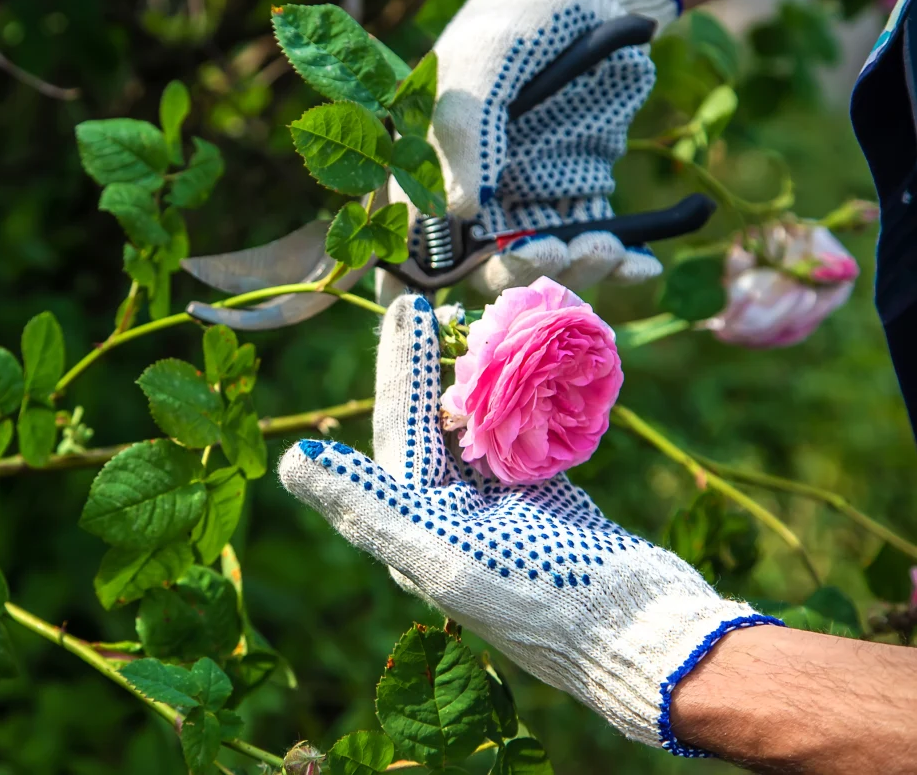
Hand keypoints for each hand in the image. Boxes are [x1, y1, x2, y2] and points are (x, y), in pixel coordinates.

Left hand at [277, 294, 780, 753]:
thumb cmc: (547, 601)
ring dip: (476, 377)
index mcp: (415, 529)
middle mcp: (446, 519)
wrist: (651, 641)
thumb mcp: (447, 556)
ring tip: (481, 321)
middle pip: (430, 423)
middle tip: (435, 301)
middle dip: (431, 363)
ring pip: (475, 427)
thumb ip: (369, 507)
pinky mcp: (545, 504)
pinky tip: (532, 364)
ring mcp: (498, 511)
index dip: (401, 368)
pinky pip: (522, 439)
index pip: (398, 431)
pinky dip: (525, 401)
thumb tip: (292, 462)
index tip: (412, 306)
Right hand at [419, 0, 679, 294]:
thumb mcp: (483, 64)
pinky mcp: (577, 199)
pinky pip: (593, 249)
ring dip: (571, 274)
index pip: (403, 250)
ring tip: (607, 247)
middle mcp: (467, 198)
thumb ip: (466, 135)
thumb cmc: (518, 17)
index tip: (449, 310)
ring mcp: (524, 202)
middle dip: (517, 277)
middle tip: (556, 254)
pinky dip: (619, 265)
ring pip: (539, 269)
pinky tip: (642, 264)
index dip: (414, 294)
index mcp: (420, 170)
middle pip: (478, 272)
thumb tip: (462, 217)